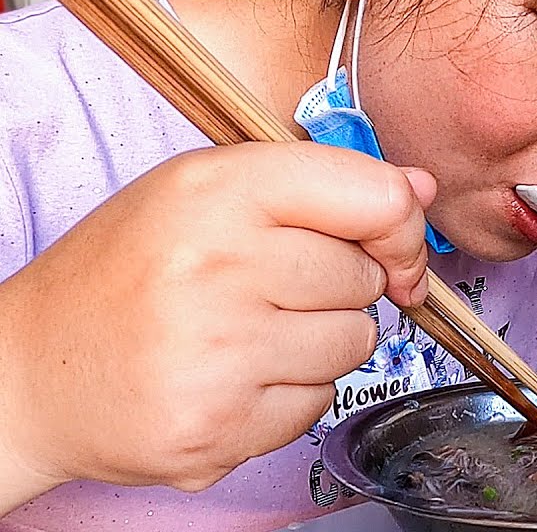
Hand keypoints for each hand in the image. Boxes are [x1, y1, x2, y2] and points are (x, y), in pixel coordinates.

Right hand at [0, 142, 435, 506]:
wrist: (33, 372)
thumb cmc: (126, 274)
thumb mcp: (205, 192)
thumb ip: (318, 184)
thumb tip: (420, 189)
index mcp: (217, 190)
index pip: (375, 198)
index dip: (402, 226)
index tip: (392, 247)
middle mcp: (218, 267)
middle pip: (364, 279)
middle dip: (336, 286)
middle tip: (268, 288)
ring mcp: (217, 355)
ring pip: (355, 345)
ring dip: (320, 342)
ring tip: (248, 332)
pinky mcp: (217, 429)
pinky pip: (317, 405)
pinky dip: (289, 394)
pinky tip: (233, 376)